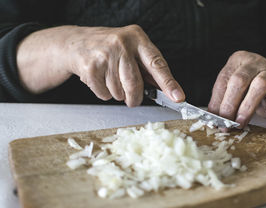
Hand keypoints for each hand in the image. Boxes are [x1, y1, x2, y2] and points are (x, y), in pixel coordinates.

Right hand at [17, 25, 184, 105]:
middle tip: (132, 100)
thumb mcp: (131, 50)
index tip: (178, 97)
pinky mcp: (89, 66)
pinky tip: (100, 80)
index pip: (157, 64)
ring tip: (110, 80)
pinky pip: (104, 94)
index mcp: (137, 38)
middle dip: (134, 98)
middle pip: (135, 84)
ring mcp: (104, 54)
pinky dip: (104, 94)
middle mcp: (122, 43)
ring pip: (119, 92)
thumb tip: (168, 91)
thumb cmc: (109, 49)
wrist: (75, 43)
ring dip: (117, 94)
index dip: (168, 83)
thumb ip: (148, 68)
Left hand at [208, 51, 265, 127]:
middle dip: (230, 105)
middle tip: (226, 123)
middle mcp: (253, 62)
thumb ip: (222, 102)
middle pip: (239, 80)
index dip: (217, 102)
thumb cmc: (249, 91)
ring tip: (241, 122)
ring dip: (247, 106)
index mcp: (236, 61)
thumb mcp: (232, 93)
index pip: (223, 81)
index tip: (214, 119)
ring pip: (260, 84)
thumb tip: (212, 119)